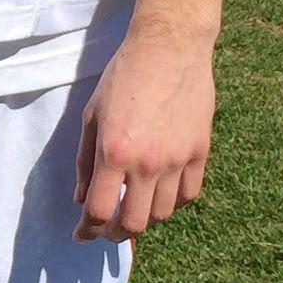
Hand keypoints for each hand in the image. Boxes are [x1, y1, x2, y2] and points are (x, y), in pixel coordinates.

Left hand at [74, 20, 216, 241]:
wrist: (170, 48)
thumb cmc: (123, 76)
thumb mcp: (92, 116)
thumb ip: (85, 161)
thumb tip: (82, 198)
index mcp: (114, 153)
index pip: (100, 212)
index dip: (87, 230)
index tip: (82, 235)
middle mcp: (147, 164)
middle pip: (134, 223)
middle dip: (115, 233)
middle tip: (108, 229)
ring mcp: (178, 160)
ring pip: (164, 214)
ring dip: (146, 218)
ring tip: (136, 209)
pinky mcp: (200, 152)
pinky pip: (189, 195)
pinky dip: (174, 203)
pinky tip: (163, 195)